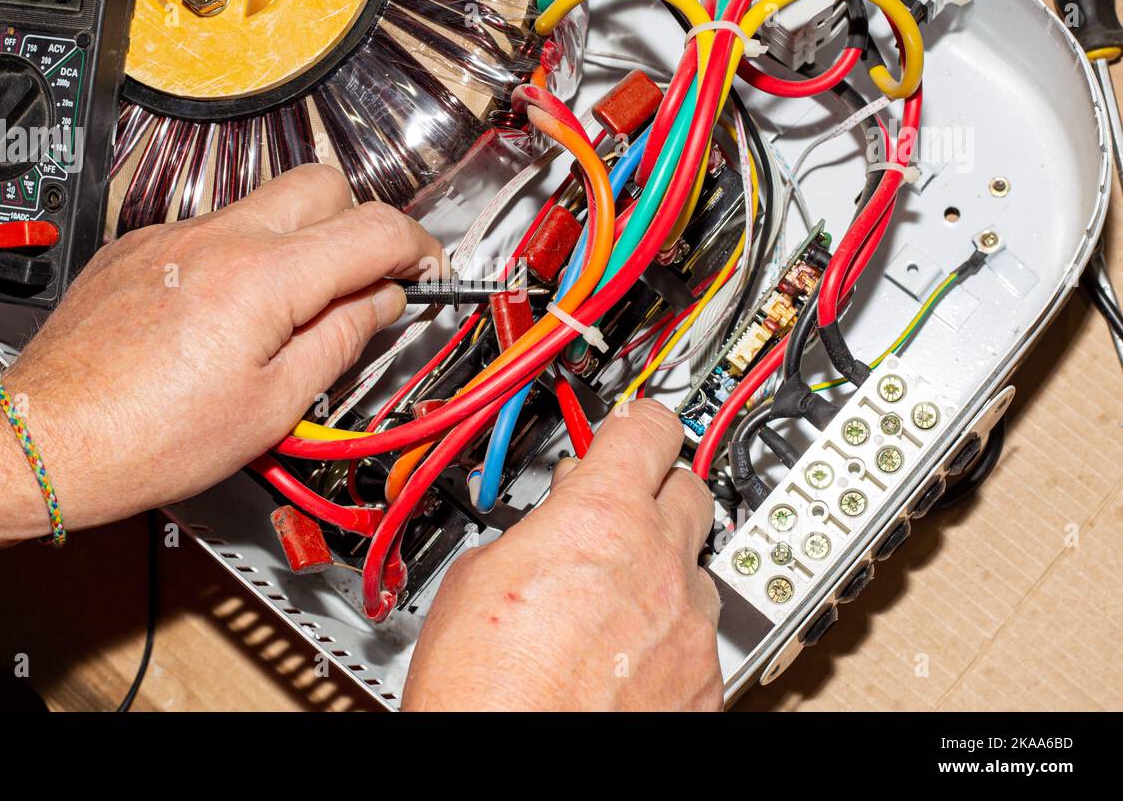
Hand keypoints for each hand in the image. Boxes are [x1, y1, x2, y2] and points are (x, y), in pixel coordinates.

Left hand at [3, 165, 444, 531]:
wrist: (48, 435)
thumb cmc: (148, 436)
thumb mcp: (273, 407)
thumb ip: (339, 341)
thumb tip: (377, 304)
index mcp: (265, 278)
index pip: (375, 229)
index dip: (418, 248)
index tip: (425, 270)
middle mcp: (220, 238)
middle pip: (324, 184)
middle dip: (360, 223)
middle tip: (365, 280)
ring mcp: (174, 235)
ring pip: (265, 202)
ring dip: (300, 239)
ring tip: (292, 308)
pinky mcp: (138, 246)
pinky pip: (212, 227)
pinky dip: (242, 254)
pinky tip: (228, 313)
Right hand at [403, 399, 722, 710]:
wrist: (506, 762)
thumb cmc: (482, 687)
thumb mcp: (477, 574)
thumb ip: (533, 529)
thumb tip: (548, 524)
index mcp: (601, 516)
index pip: (650, 427)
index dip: (639, 419)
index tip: (634, 424)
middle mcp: (661, 561)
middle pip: (690, 487)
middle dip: (657, 490)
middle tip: (620, 508)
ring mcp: (690, 625)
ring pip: (696, 567)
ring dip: (663, 568)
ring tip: (612, 600)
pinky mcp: (705, 681)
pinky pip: (700, 635)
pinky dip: (669, 635)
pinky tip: (624, 656)